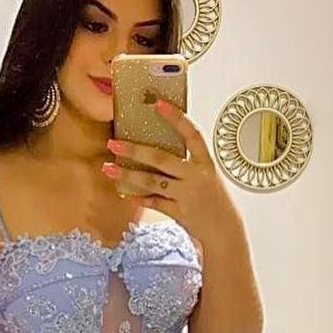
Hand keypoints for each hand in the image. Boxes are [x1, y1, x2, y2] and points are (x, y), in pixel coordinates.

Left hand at [104, 100, 237, 244]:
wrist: (224, 229)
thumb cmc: (213, 199)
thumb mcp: (207, 175)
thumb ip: (189, 161)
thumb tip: (161, 145)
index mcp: (205, 163)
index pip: (192, 134)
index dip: (177, 118)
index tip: (159, 103)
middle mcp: (196, 177)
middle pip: (161, 159)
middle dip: (135, 150)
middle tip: (114, 142)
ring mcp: (187, 195)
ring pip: (153, 182)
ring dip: (128, 174)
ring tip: (109, 167)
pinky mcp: (179, 212)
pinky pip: (154, 202)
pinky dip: (140, 197)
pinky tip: (125, 191)